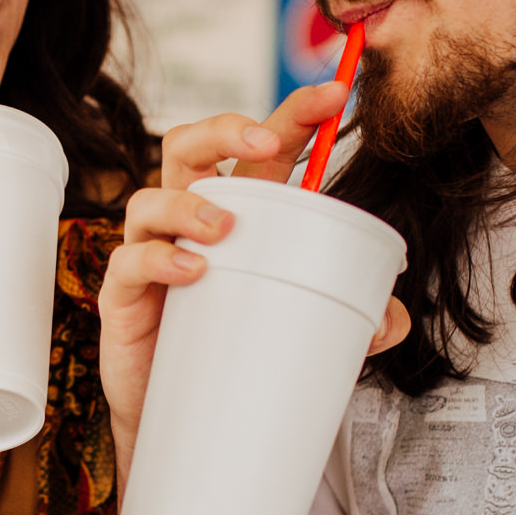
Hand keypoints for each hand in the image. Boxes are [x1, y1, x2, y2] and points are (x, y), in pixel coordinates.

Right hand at [97, 89, 409, 472]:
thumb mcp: (305, 328)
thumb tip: (392, 317)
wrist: (179, 418)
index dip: (292, 114)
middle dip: (225, 131)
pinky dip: (161, 258)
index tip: (332, 95)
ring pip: (151, 197)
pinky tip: (194, 271)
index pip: (259, 148)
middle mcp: (187, 220)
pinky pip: (129, 260)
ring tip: (224, 227)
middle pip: (190, 146)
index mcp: (238, 211)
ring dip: (189, 202)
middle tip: (265, 146)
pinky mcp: (123, 294)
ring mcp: (150, 253)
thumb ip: (354, 318)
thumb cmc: (234, 351)